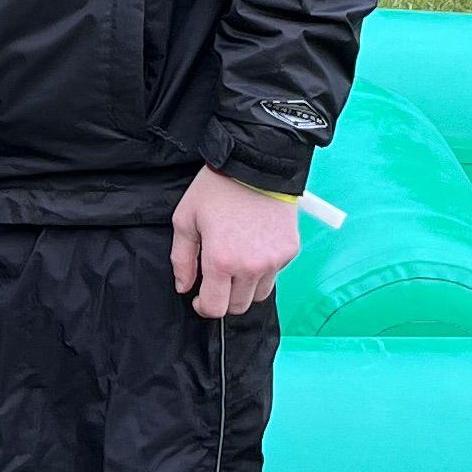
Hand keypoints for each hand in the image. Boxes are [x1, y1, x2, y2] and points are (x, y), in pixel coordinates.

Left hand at [170, 166, 300, 318]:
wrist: (256, 164)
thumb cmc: (217, 188)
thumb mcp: (186, 218)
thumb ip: (182, 258)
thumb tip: (184, 287)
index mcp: (221, 261)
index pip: (215, 308)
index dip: (204, 307)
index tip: (200, 298)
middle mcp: (250, 267)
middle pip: (238, 307)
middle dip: (224, 298)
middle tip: (218, 280)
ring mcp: (274, 261)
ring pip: (258, 294)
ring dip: (245, 288)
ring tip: (237, 264)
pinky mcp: (290, 251)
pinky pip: (275, 274)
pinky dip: (264, 270)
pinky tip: (254, 248)